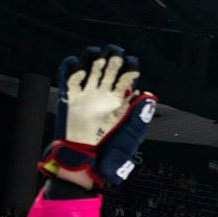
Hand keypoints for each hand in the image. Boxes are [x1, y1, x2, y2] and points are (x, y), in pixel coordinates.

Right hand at [38, 46, 156, 188]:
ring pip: (90, 70)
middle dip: (112, 58)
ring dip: (92, 59)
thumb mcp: (128, 139)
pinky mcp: (68, 99)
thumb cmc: (109, 157)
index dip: (130, 68)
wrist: (82, 164)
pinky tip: (77, 65)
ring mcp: (86, 96)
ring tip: (96, 53)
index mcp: (121, 104)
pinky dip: (71, 68)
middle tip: (114, 51)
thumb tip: (149, 96)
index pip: (127, 80)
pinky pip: (69, 78)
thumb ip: (138, 119)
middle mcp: (104, 97)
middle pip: (109, 70)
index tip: (132, 63)